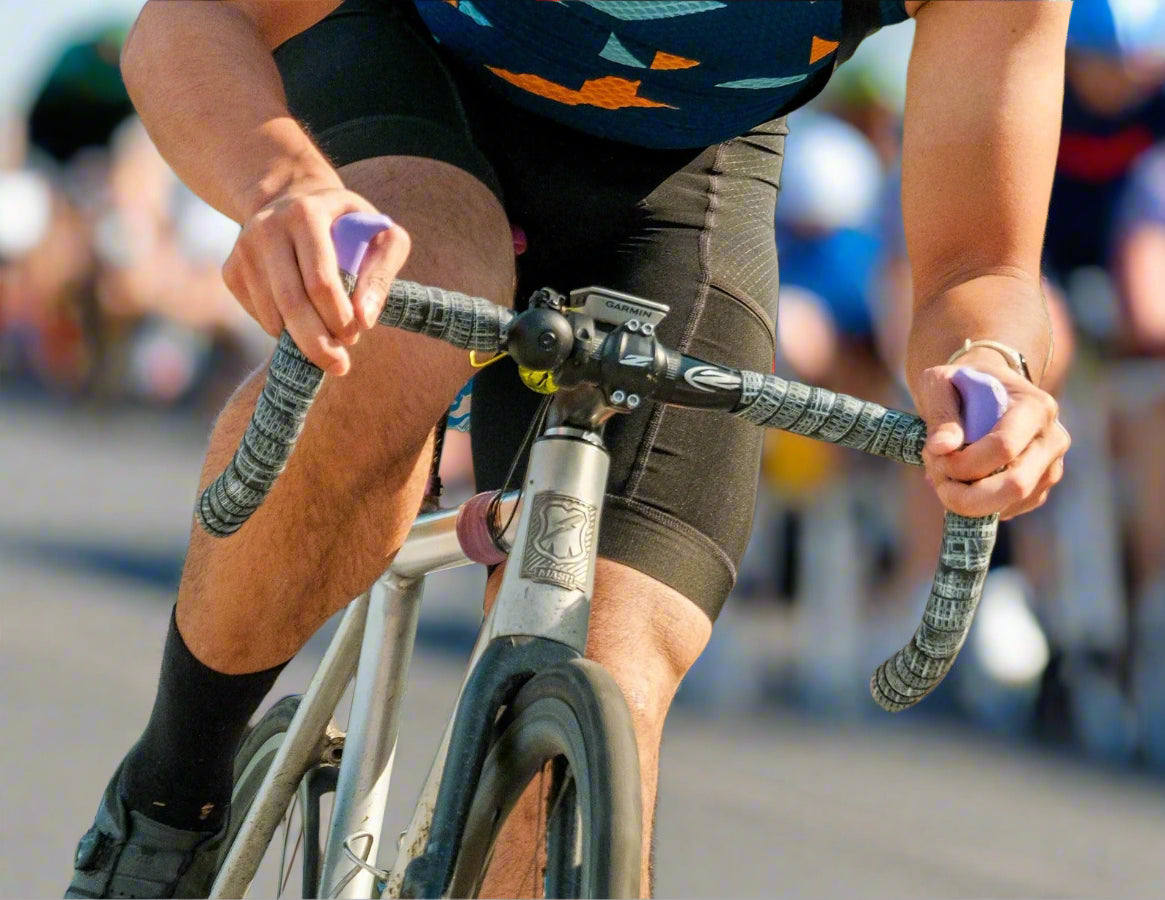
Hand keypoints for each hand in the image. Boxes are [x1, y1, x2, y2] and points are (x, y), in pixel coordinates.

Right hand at [221, 178, 410, 374]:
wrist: (294, 201)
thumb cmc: (350, 226)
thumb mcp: (381, 235)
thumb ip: (382, 272)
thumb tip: (365, 318)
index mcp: (306, 213)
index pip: (320, 280)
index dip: (338, 317)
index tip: (355, 336)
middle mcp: (267, 227)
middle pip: (291, 302)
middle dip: (317, 343)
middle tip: (339, 366)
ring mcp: (243, 249)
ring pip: (272, 315)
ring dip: (302, 339)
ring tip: (327, 337)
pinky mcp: (231, 270)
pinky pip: (258, 316)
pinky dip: (283, 330)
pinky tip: (302, 318)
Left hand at [915, 348, 1069, 519]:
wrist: (986, 388)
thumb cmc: (960, 384)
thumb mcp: (940, 384)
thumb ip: (940, 413)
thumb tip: (942, 447)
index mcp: (1035, 407)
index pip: (1005, 448)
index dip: (964, 462)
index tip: (933, 455)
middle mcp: (1053, 439)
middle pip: (1015, 485)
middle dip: (966, 494)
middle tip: (935, 478)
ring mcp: (1051, 467)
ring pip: (1010, 503)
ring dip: (967, 499)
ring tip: (943, 473)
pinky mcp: (1040, 488)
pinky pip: (1007, 510)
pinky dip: (976, 505)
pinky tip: (959, 482)